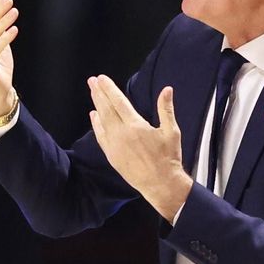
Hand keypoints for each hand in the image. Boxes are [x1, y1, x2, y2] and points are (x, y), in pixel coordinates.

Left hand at [87, 75, 192, 220]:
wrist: (161, 184)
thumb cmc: (168, 158)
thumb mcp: (172, 132)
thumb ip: (166, 109)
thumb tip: (167, 89)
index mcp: (135, 126)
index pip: (119, 102)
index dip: (109, 89)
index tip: (102, 78)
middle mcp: (121, 134)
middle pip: (106, 109)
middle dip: (99, 93)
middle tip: (92, 81)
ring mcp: (114, 145)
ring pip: (102, 121)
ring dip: (96, 105)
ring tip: (92, 93)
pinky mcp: (111, 155)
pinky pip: (100, 136)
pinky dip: (96, 124)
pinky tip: (94, 116)